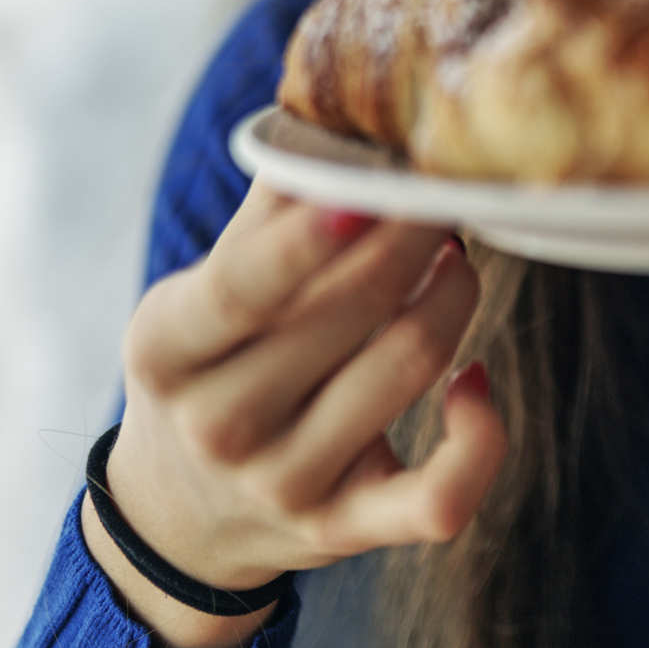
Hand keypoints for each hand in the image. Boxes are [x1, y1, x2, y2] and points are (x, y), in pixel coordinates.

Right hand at [84, 181, 505, 647]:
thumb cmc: (207, 369)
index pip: (241, 287)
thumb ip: (267, 212)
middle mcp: (221, 425)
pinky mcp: (345, 531)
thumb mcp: (196, 294)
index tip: (369, 191)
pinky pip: (440, 497)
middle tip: (439, 195)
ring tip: (455, 258)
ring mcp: (285, 484)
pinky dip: (480, 435)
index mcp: (168, 349)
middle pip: (352, 314)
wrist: (181, 516)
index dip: (308, 239)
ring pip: (409, 370)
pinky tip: (476, 379)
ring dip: (454, 295)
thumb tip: (338, 116)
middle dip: (415, 239)